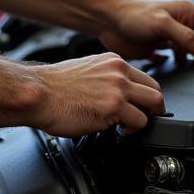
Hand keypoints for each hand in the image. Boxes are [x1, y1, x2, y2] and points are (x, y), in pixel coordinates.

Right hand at [31, 53, 164, 135]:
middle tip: (146, 118)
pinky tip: (120, 131)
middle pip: (156, 90)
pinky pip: (139, 122)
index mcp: (113, 62)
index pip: (145, 78)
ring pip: (153, 105)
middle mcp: (119, 72)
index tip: (143, 106)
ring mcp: (118, 89)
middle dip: (154, 108)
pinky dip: (132, 131)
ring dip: (145, 120)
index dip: (147, 95)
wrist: (38, 93)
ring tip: (131, 127)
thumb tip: (115, 93)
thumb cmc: (53, 87)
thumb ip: (106, 78)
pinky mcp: (114, 107)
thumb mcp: (86, 70)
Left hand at [99, 0, 193, 61]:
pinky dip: (181, 63)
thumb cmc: (132, 15)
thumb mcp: (163, 25)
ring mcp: (172, 34)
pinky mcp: (160, 45)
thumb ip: (187, 38)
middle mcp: (183, 22)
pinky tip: (178, 68)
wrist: (107, 20)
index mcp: (188, 12)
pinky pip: (178, 55)